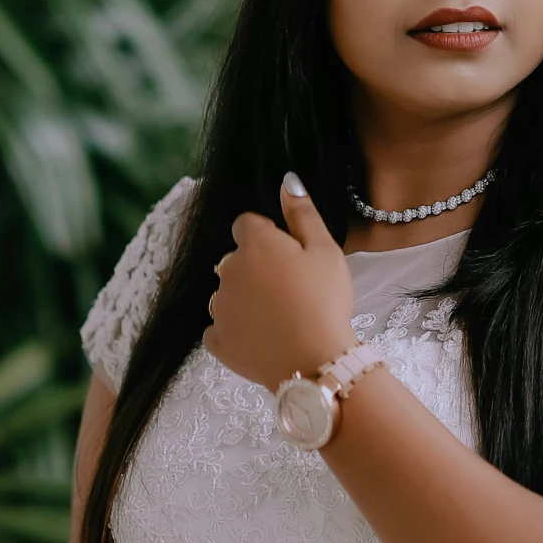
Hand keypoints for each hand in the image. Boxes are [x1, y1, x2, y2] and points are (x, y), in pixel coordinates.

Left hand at [202, 172, 355, 388]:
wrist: (315, 361)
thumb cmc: (324, 301)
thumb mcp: (325, 250)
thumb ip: (302, 213)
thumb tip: (287, 181)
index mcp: (255, 244)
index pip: (247, 224)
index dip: (270, 238)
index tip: (291, 257)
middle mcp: (227, 271)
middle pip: (237, 260)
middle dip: (257, 268)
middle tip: (292, 290)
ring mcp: (218, 307)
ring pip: (228, 293)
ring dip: (245, 299)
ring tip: (279, 317)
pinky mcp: (217, 341)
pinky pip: (220, 328)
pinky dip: (236, 331)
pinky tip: (262, 338)